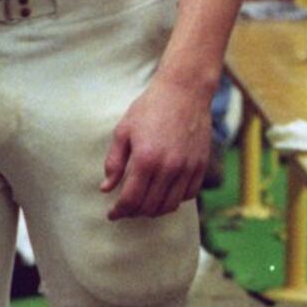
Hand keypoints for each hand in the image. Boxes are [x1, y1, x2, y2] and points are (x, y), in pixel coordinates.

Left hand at [101, 73, 211, 219]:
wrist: (184, 92)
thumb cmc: (149, 108)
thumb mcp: (123, 131)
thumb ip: (114, 162)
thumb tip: (106, 189)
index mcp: (146, 159)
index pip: (131, 199)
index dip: (119, 211)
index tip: (112, 214)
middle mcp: (169, 168)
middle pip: (149, 206)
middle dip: (133, 213)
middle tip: (125, 210)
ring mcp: (187, 168)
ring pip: (170, 206)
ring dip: (153, 210)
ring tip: (142, 205)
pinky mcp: (200, 166)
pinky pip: (188, 195)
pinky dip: (174, 201)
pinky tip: (163, 194)